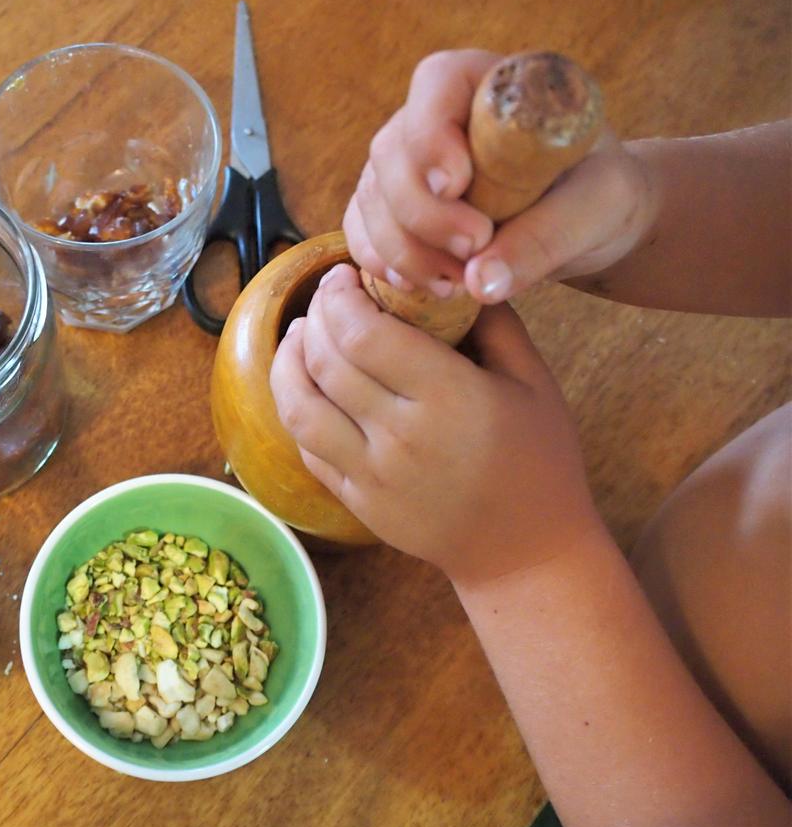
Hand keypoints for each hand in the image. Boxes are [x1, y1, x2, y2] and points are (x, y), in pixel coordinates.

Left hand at [270, 264, 601, 584]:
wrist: (526, 553)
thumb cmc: (539, 461)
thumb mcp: (535, 382)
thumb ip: (495, 323)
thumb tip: (455, 272)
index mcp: (449, 399)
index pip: (364, 334)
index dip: (340, 297)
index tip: (344, 275)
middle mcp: (401, 437)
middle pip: (326, 362)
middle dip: (315, 317)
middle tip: (324, 295)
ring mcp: (372, 475)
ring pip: (299, 408)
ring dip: (287, 363)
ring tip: (299, 334)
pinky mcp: (357, 501)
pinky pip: (308, 447)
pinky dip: (297, 408)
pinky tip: (306, 384)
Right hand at [345, 49, 657, 303]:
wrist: (583, 220)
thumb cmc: (596, 193)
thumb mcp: (594, 208)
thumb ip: (544, 238)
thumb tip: (478, 283)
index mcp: (486, 84)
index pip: (435, 87)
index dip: (432, 137)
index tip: (456, 185)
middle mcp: (431, 117)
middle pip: (392, 155)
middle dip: (422, 213)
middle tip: (472, 251)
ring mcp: (402, 164)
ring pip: (371, 202)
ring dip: (404, 251)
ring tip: (457, 286)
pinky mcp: (388, 208)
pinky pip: (361, 234)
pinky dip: (384, 265)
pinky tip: (424, 287)